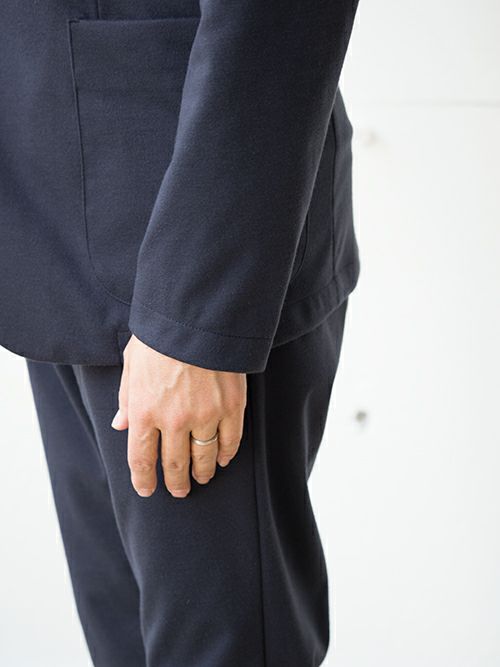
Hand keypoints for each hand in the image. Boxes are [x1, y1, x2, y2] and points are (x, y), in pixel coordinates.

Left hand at [111, 335, 246, 497]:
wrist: (198, 316)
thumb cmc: (161, 336)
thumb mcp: (132, 363)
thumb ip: (126, 398)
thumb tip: (120, 425)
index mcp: (144, 410)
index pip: (141, 458)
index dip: (143, 480)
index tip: (147, 490)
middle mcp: (174, 419)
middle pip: (173, 464)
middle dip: (175, 483)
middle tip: (178, 491)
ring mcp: (205, 415)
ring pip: (203, 458)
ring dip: (201, 473)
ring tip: (201, 479)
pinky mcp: (232, 406)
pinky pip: (230, 441)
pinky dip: (225, 455)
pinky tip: (221, 460)